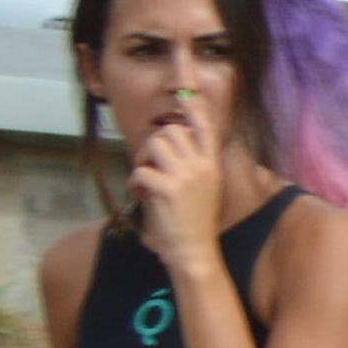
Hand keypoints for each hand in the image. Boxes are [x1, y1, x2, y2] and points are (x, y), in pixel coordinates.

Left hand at [125, 99, 226, 263]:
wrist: (195, 251)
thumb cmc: (195, 220)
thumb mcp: (203, 187)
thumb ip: (192, 163)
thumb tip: (169, 140)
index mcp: (212, 165)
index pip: (205, 128)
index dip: (195, 110)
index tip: (187, 97)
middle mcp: (201, 166)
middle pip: (171, 131)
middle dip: (155, 144)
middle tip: (151, 165)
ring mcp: (185, 176)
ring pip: (154, 143)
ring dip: (142, 158)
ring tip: (145, 178)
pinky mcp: (166, 189)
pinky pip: (140, 170)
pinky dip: (134, 182)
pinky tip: (140, 195)